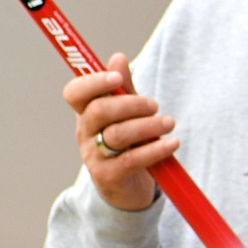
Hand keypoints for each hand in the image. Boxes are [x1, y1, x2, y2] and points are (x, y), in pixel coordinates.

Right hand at [62, 51, 177, 211]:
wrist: (129, 190)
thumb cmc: (130, 145)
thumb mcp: (128, 114)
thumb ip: (124, 88)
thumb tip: (117, 58)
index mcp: (87, 114)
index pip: (75, 93)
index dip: (92, 82)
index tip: (117, 78)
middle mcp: (85, 134)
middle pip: (98, 111)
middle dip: (130, 104)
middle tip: (155, 105)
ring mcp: (94, 156)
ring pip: (116, 135)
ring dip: (148, 126)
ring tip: (169, 124)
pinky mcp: (109, 177)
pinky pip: (131, 160)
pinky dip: (155, 149)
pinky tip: (172, 143)